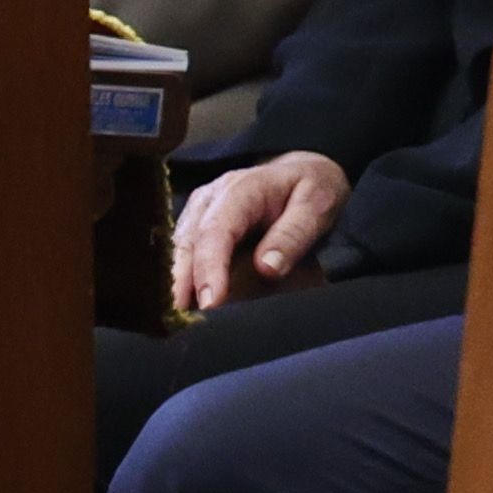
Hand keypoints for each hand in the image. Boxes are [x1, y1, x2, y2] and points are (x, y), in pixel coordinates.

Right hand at [171, 151, 350, 312]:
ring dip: (175, 282)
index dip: (209, 267)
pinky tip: (180, 304)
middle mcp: (212, 197)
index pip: (217, 230)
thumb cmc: (311, 188)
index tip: (211, 302)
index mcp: (241, 188)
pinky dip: (179, 277)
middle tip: (180, 319)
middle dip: (181, 282)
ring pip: (179, 248)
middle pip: (188, 241)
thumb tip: (267, 267)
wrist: (303, 172)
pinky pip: (183, 252)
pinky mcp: (198, 224)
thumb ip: (293, 234)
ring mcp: (201, 210)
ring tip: (175, 318)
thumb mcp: (316, 205)